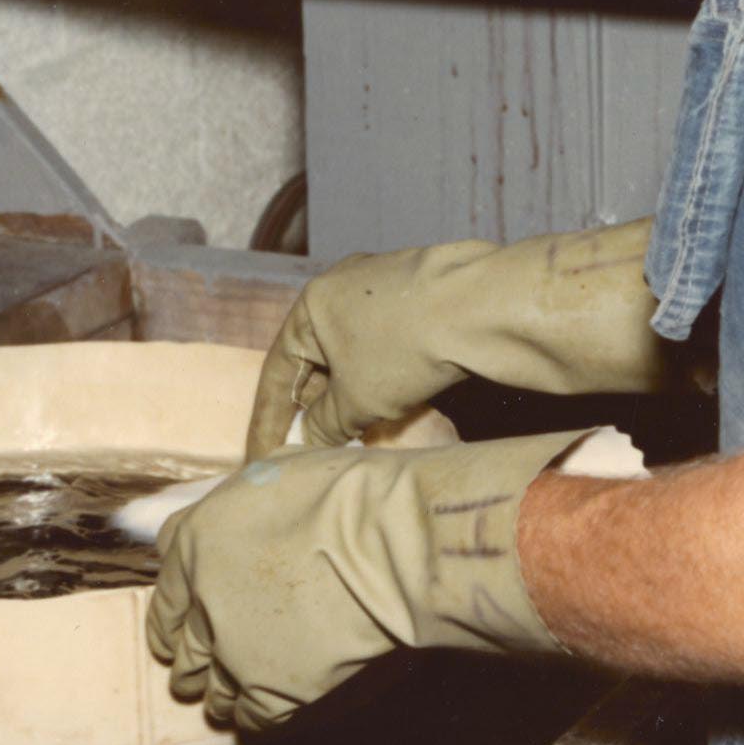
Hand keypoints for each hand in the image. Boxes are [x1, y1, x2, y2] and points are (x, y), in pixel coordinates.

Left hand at [148, 428, 589, 731]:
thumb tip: (232, 516)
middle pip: (182, 651)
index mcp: (194, 545)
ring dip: (220, 695)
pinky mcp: (273, 690)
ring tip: (230, 700)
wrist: (385, 543)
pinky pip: (253, 719)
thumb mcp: (269, 472)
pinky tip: (269, 712)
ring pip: (213, 691)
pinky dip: (257, 717)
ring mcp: (235, 651)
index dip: (167, 620)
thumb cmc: (343, 495)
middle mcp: (203, 602)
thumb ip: (233, 505)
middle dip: (190, 665)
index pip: (162, 597)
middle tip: (198, 675)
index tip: (173, 635)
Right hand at [245, 218, 668, 457]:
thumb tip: (312, 439)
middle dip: (314, 409)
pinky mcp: (420, 297)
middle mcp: (342, 288)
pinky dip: (382, 380)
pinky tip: (393, 410)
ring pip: (354, 355)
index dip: (269, 422)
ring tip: (353, 438)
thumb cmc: (404, 349)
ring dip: (350, 398)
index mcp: (311, 306)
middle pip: (316, 361)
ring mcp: (383, 287)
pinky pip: (386, 346)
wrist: (480, 308)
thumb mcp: (356, 400)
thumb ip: (325, 424)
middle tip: (310, 452)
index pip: (278, 373)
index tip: (263, 457)